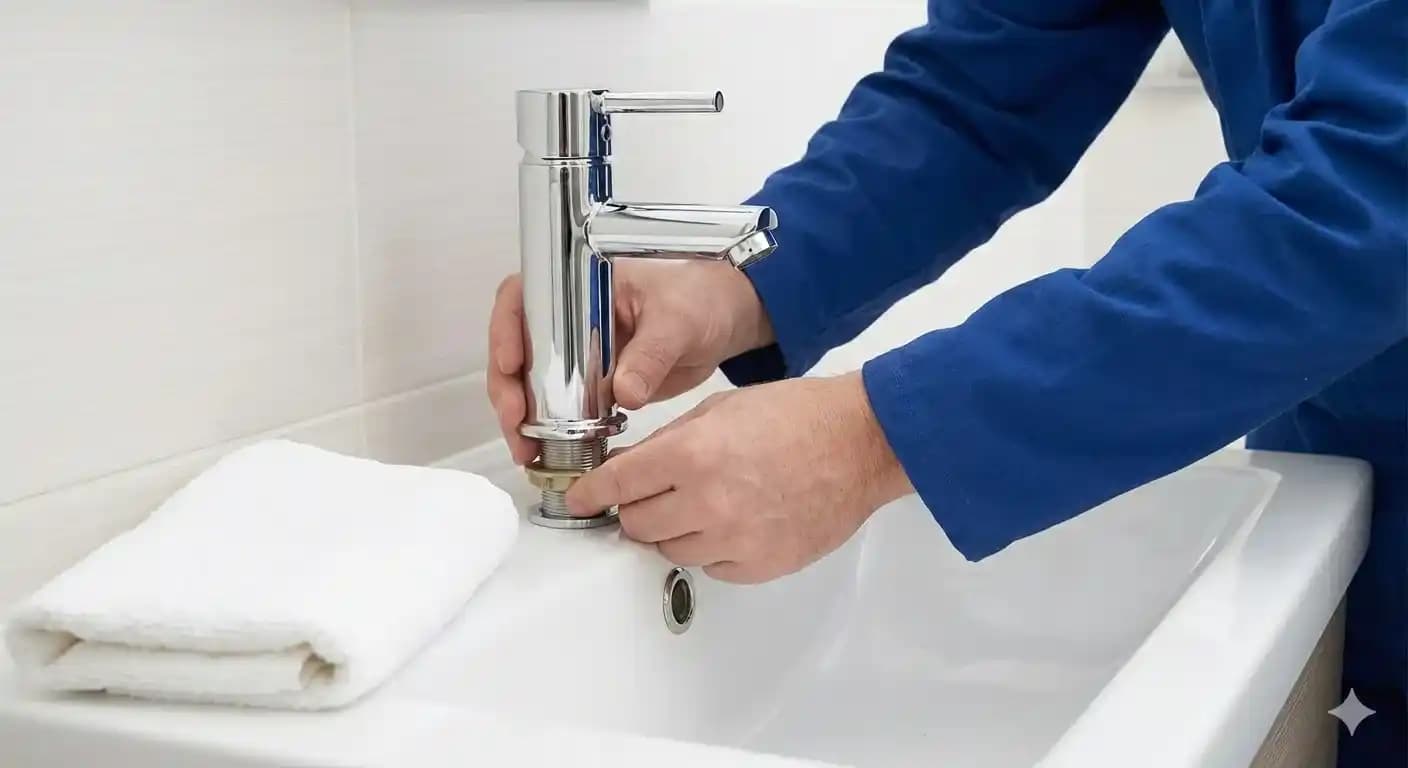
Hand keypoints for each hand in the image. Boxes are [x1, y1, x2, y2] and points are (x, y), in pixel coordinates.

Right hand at [487, 261, 773, 463]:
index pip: (523, 298)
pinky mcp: (594, 384)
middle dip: (508, 388)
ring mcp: (579, 353)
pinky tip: (548, 454)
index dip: (505, 329)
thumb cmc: (702, 299)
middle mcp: (570, 319)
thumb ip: (652, 353)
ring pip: (532, 382)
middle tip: (517, 423)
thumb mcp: (678, 320)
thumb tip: (625, 392)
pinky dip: (551, 430)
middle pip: (517, 349)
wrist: (727, 322)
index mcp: (581, 286)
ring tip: (528, 451)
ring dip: (523, 417)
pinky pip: (562, 406)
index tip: (509, 364)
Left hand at [565, 372, 913, 582]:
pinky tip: (729, 522)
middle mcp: (708, 502)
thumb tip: (630, 466)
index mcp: (693, 454)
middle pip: (637, 524)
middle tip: (649, 495)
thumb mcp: (720, 408)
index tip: (581, 498)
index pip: (618, 485)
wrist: (859, 445)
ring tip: (700, 504)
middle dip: (635, 508)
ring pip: (670, 551)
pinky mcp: (759, 565)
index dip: (592, 493)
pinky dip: (710, 549)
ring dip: (672, 530)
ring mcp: (735, 540)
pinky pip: (711, 568)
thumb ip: (668, 440)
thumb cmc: (799, 417)